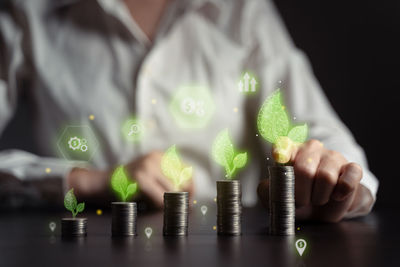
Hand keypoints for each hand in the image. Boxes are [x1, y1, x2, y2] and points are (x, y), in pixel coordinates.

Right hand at [125, 151, 193, 207]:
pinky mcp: (140, 179)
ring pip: (173, 190)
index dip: (192, 186)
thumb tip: (190, 196)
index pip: (186, 170)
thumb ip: (168, 180)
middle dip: (184, 196)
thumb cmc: (129, 184)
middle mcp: (155, 158)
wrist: (102, 183)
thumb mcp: (150, 176)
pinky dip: (162, 206)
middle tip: (182, 208)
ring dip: (171, 202)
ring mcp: (147, 167)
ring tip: (163, 206)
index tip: (190, 198)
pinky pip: (161, 198)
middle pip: (182, 180)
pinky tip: (156, 207)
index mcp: (160, 156)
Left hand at [257, 139, 373, 221]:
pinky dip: (343, 191)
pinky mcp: (352, 168)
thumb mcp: (277, 197)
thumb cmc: (298, 198)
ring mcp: (333, 156)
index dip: (281, 152)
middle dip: (301, 193)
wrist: (324, 210)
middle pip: (304, 169)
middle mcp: (311, 148)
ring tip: (318, 199)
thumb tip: (270, 186)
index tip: (279, 159)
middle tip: (301, 202)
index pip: (283, 145)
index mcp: (290, 152)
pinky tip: (336, 196)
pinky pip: (350, 177)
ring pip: (326, 177)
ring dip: (320, 197)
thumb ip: (268, 190)